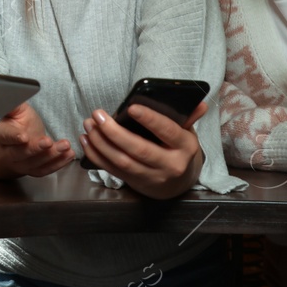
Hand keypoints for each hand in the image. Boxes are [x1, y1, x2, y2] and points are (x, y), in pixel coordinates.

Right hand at [0, 103, 74, 177]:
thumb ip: (13, 103)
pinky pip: (45, 170)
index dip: (13, 137)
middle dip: (35, 148)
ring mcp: (19, 165)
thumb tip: (10, 93)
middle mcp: (6, 153)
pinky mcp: (32, 171)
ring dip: (51, 155)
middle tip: (48, 141)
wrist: (24, 138)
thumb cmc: (19, 122)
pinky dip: (58, 164)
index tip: (23, 136)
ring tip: (65, 146)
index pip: (4, 137)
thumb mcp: (17, 110)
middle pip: (20, 153)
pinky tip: (68, 155)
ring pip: (34, 163)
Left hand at [81, 101, 205, 199]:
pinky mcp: (135, 183)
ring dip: (101, 143)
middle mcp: (169, 164)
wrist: (178, 183)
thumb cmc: (179, 149)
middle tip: (98, 115)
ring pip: (123, 161)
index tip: (132, 107)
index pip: (167, 131)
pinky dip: (96, 156)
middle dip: (115, 132)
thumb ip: (188, 118)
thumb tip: (200, 103)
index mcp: (184, 147)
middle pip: (139, 149)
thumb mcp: (187, 133)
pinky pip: (113, 170)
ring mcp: (151, 176)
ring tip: (89, 125)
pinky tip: (86, 140)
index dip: (150, 120)